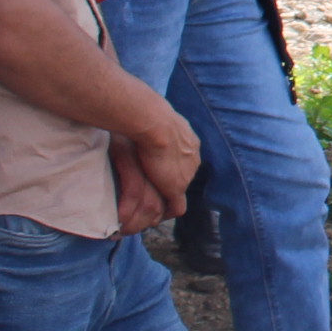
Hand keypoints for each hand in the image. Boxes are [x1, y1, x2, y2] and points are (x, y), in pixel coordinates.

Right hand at [112, 109, 200, 233]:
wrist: (152, 121)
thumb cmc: (145, 114)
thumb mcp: (154, 118)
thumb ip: (153, 124)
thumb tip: (138, 118)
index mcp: (189, 141)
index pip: (182, 158)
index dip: (170, 165)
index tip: (158, 168)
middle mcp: (192, 158)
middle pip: (183, 174)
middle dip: (171, 181)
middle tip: (154, 189)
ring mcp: (186, 174)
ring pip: (179, 190)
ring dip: (167, 196)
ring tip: (152, 203)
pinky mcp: (176, 188)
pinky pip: (176, 207)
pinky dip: (167, 212)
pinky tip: (154, 216)